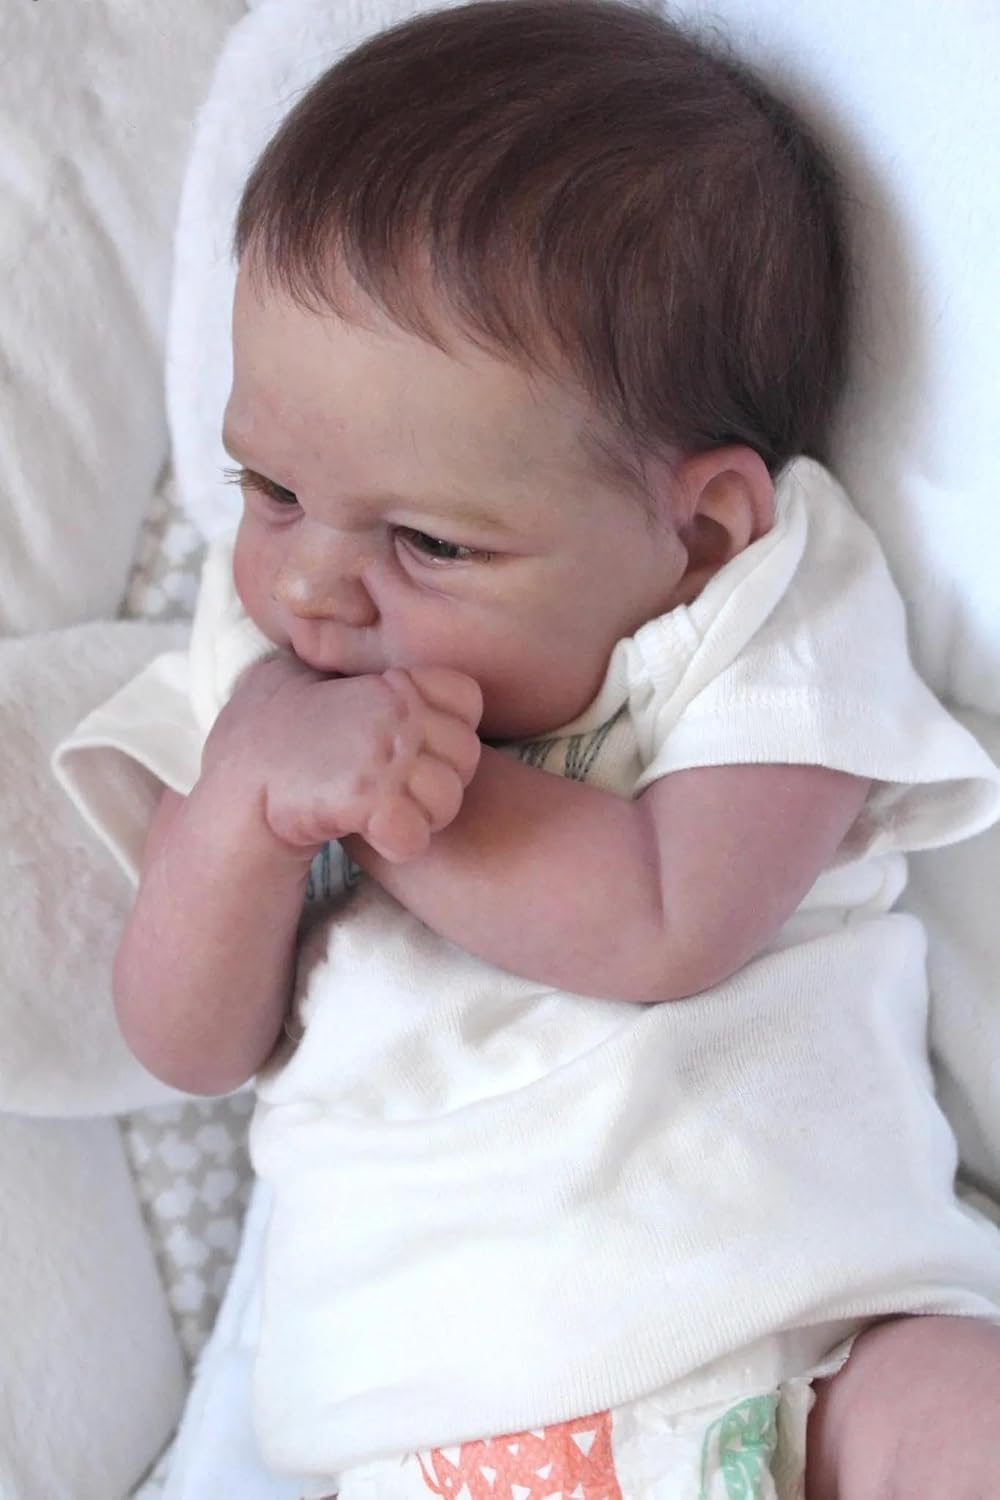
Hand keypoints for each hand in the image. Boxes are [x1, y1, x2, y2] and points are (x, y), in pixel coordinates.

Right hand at [201, 654, 482, 862]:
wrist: (235, 781)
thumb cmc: (268, 728)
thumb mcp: (309, 673)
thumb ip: (347, 658)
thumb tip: (351, 628)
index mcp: (392, 684)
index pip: (467, 698)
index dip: (449, 723)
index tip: (413, 739)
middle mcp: (397, 718)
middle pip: (466, 756)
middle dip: (440, 777)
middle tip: (398, 786)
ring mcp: (387, 761)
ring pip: (448, 799)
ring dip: (423, 814)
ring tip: (385, 810)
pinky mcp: (369, 806)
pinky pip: (417, 834)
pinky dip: (401, 842)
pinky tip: (374, 833)